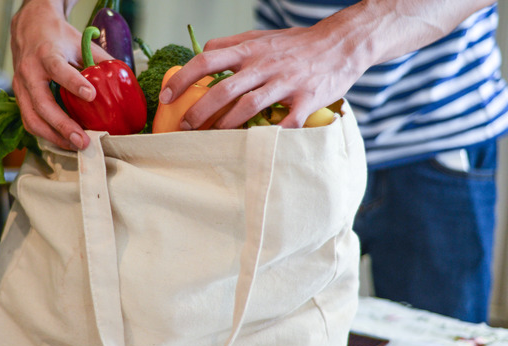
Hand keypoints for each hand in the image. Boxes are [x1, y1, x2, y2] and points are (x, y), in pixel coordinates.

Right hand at [10, 0, 111, 149]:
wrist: (28, 28)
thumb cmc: (57, 37)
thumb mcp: (79, 42)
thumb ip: (99, 60)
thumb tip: (125, 81)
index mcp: (46, 54)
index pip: (57, 68)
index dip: (73, 83)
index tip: (91, 95)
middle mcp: (29, 71)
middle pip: (42, 103)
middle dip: (63, 125)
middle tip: (83, 140)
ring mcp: (21, 87)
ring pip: (32, 118)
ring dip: (54, 137)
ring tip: (76, 146)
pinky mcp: (20, 98)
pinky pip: (30, 121)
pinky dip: (47, 134)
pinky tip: (64, 141)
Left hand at [159, 26, 365, 129]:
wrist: (341, 43)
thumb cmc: (296, 44)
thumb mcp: (261, 37)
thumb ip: (231, 45)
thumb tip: (202, 52)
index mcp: (249, 50)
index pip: (206, 60)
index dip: (182, 79)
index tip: (165, 97)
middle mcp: (264, 64)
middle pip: (223, 89)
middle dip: (199, 111)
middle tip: (185, 127)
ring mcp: (286, 82)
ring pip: (249, 106)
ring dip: (226, 126)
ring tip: (212, 139)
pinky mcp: (307, 98)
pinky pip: (286, 121)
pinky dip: (271, 136)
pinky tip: (257, 146)